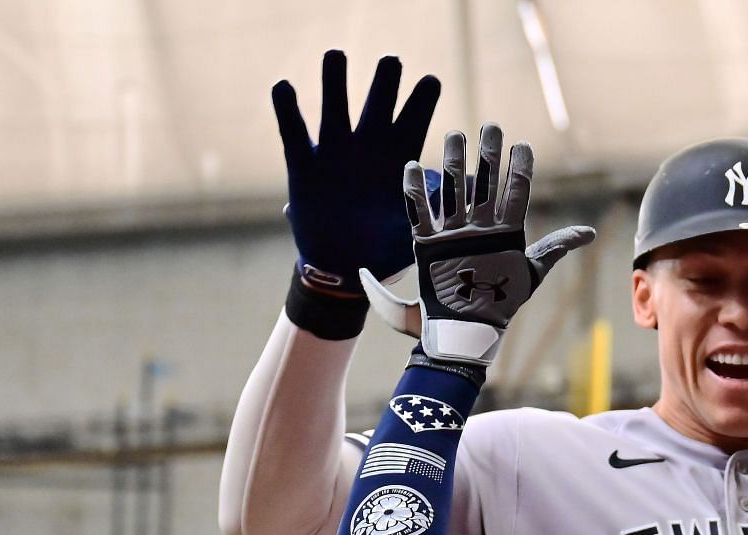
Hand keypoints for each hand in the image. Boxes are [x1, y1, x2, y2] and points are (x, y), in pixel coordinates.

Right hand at [273, 51, 439, 291]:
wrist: (341, 266)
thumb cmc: (383, 248)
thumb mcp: (414, 231)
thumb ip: (432, 208)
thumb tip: (464, 193)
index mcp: (397, 160)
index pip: (414, 123)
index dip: (422, 102)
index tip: (431, 80)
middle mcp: (367, 148)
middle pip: (377, 105)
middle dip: (385, 83)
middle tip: (391, 61)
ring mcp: (334, 153)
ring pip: (334, 109)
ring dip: (335, 82)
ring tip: (336, 54)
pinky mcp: (303, 166)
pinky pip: (293, 134)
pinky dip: (287, 111)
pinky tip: (284, 87)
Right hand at [364, 124, 595, 366]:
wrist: (469, 329)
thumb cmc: (503, 301)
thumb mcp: (533, 271)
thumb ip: (556, 248)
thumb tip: (590, 233)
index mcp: (504, 231)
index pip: (515, 193)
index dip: (519, 169)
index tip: (523, 144)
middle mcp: (479, 227)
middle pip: (485, 184)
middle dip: (488, 155)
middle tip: (492, 128)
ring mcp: (454, 233)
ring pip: (454, 190)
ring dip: (454, 163)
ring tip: (456, 136)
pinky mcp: (428, 245)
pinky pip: (420, 214)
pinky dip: (416, 193)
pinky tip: (415, 168)